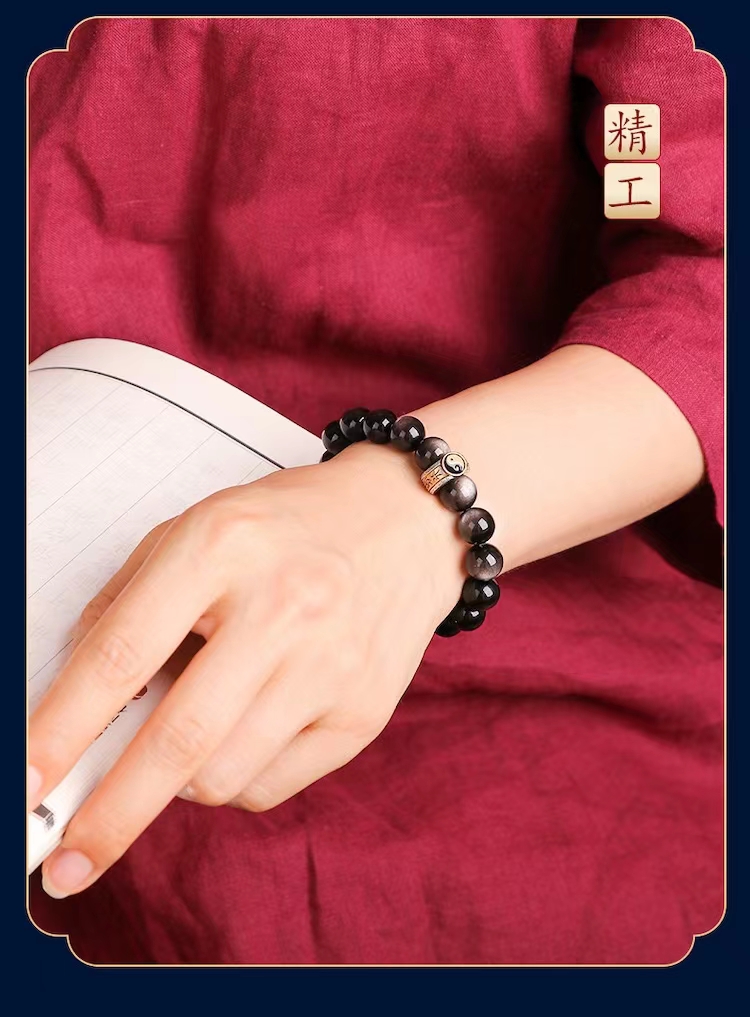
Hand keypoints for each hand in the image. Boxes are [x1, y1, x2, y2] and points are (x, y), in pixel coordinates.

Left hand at [28, 441, 462, 897]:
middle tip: (65, 864)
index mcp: (222, 548)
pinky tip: (245, 732)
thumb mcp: (198, 529)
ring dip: (180, 781)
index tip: (25, 785)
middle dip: (109, 816)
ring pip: (222, 777)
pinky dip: (235, 780)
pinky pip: (272, 786)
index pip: (123, 655)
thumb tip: (76, 704)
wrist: (407, 524)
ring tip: (193, 731)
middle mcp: (282, 610)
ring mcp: (330, 667)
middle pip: (178, 741)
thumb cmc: (291, 527)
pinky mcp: (363, 713)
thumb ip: (130, 604)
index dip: (60, 730)